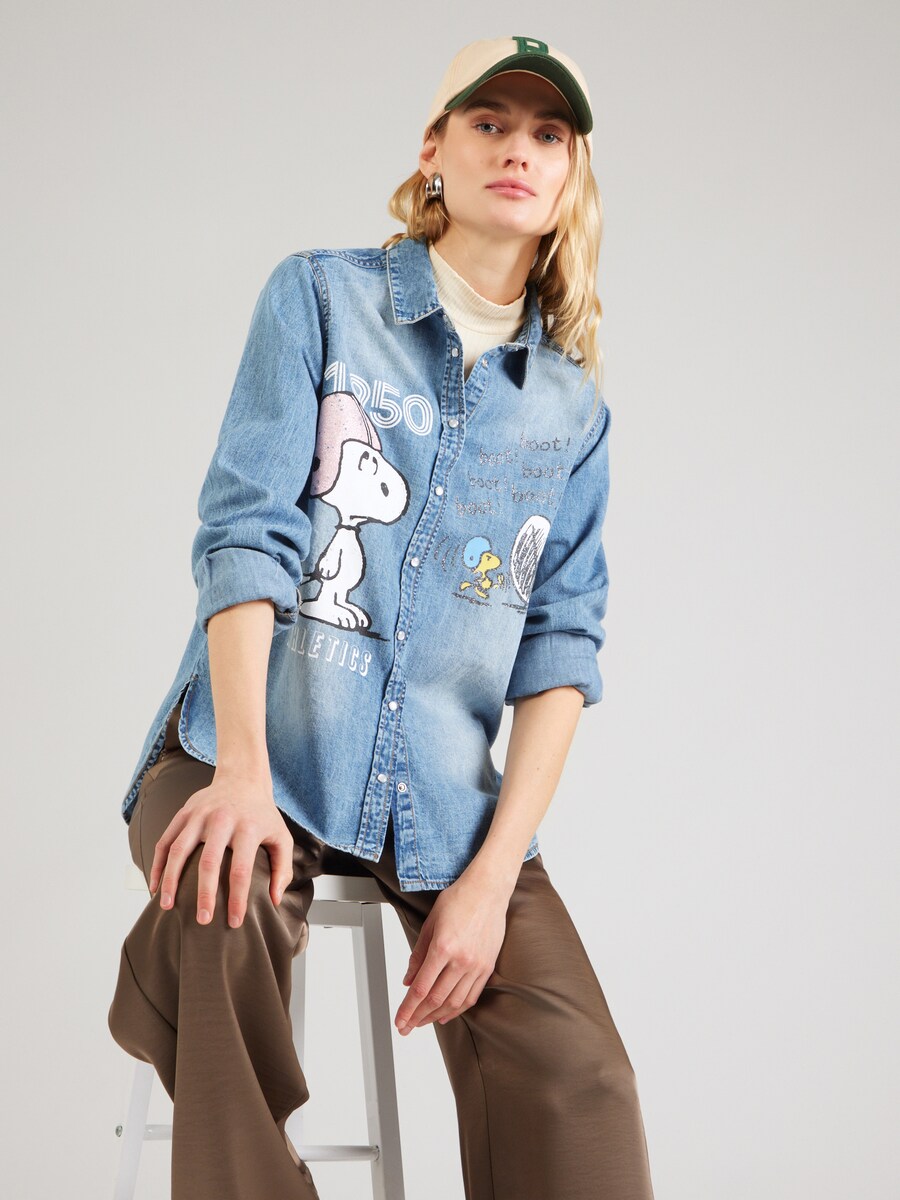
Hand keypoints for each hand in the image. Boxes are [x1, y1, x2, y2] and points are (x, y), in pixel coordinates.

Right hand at [147, 766, 294, 927]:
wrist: (242, 778)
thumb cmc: (262, 814)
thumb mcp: (282, 837)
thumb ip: (283, 869)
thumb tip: (274, 901)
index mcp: (248, 828)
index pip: (241, 870)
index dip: (237, 899)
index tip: (234, 922)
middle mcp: (222, 820)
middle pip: (208, 862)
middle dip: (204, 894)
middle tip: (202, 920)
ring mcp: (199, 815)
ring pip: (178, 850)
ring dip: (170, 880)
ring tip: (167, 906)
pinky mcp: (183, 813)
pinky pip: (165, 841)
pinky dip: (158, 864)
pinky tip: (156, 885)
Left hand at [394, 875, 508, 1034]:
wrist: (488, 890)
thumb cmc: (459, 899)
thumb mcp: (430, 923)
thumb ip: (418, 955)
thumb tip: (408, 981)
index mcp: (443, 947)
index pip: (421, 988)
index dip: (408, 1008)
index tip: (399, 1020)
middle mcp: (461, 960)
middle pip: (436, 1000)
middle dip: (417, 1017)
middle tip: (406, 1027)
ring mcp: (477, 965)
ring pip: (454, 1003)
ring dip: (435, 1017)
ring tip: (422, 1023)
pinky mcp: (487, 967)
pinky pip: (471, 996)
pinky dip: (457, 1009)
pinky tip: (446, 1015)